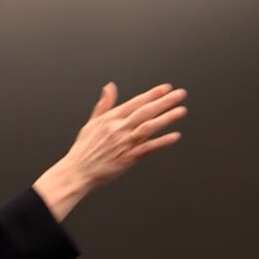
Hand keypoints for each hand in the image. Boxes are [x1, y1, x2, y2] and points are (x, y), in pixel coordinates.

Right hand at [33, 82, 188, 217]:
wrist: (77, 171)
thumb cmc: (84, 149)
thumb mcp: (92, 123)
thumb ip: (104, 105)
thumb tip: (110, 87)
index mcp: (110, 118)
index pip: (136, 102)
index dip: (152, 94)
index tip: (166, 88)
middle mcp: (118, 128)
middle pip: (146, 111)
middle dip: (165, 102)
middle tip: (180, 94)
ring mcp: (124, 143)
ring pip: (149, 127)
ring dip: (167, 118)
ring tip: (181, 111)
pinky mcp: (128, 158)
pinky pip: (148, 148)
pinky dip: (162, 142)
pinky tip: (175, 136)